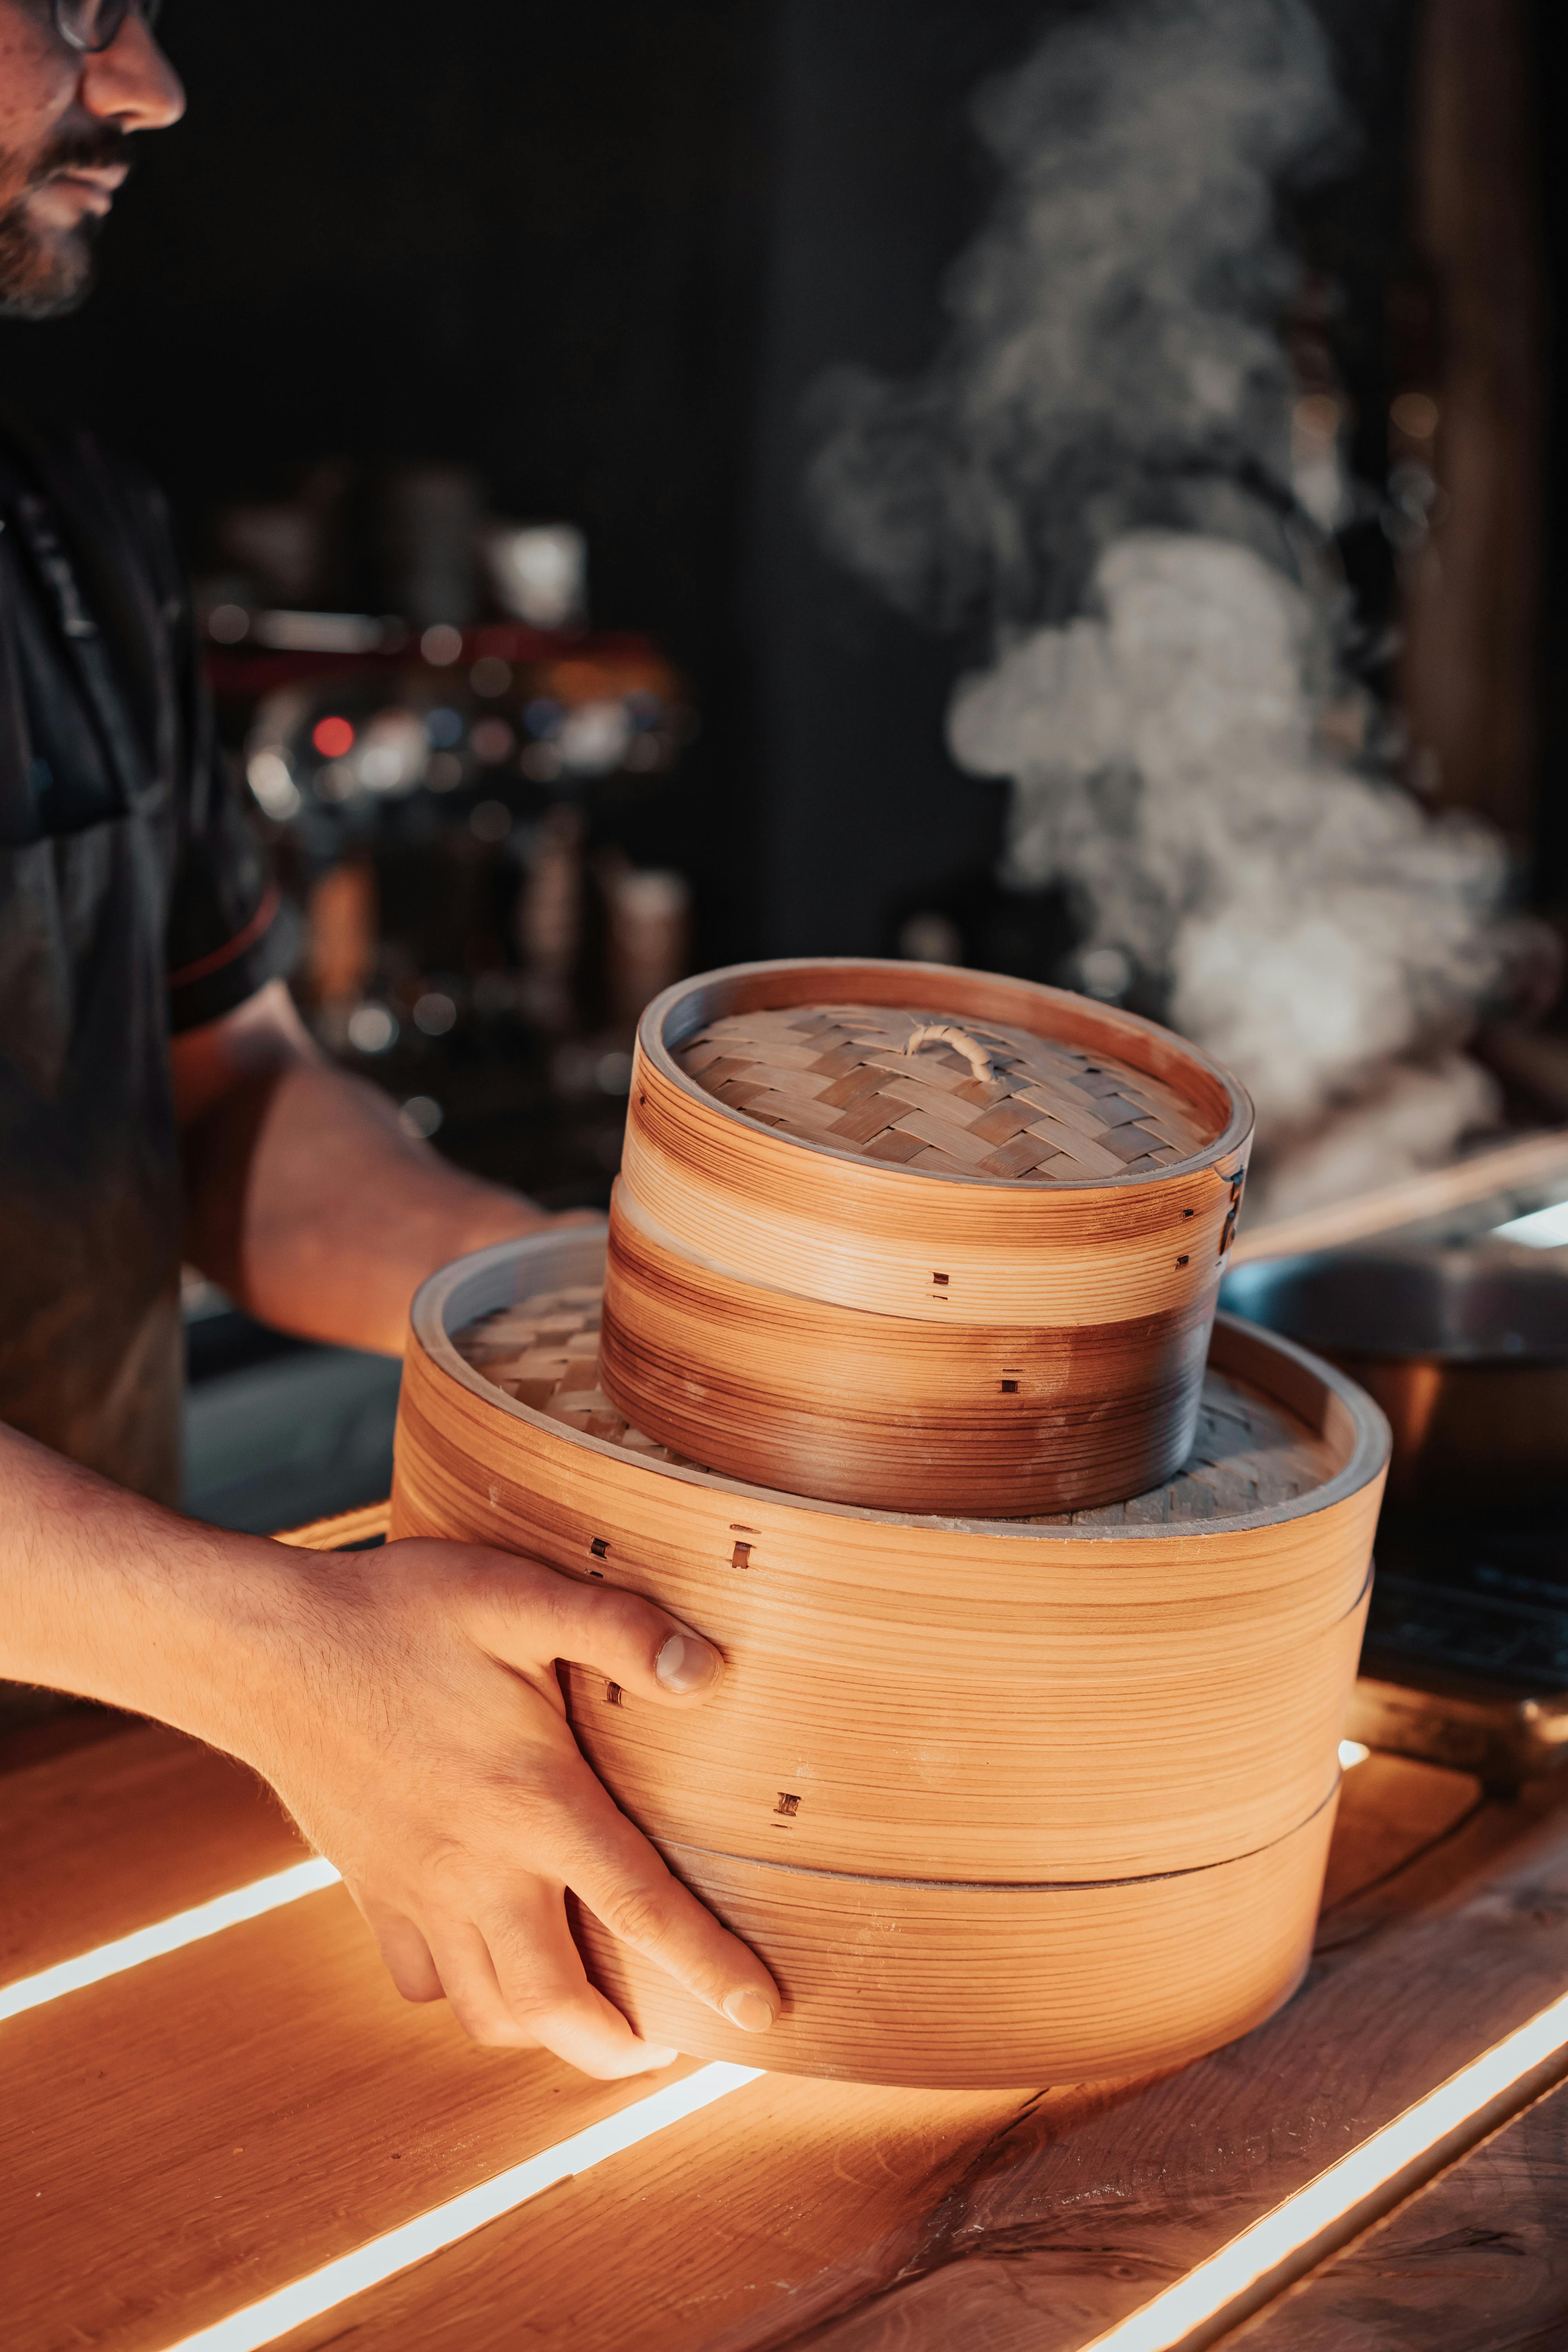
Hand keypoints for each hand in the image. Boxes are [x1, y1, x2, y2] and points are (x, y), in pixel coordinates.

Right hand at [251, 1537, 778, 2077]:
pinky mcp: (371, 1888)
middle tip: (673, 2048)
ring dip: (548, 2032)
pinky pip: (422, 1978)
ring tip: (596, 2022)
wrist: (265, 1649)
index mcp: (529, 1804)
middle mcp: (474, 1868)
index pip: (638, 1907)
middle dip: (622, 2049)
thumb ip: (618, 1629)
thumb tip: (708, 1671)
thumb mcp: (515, 1595)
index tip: (762, 2012)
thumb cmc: (395, 1615)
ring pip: (486, 2009)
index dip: (707, 1967)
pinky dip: (464, 1991)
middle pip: (556, 2004)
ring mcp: (415, 1889)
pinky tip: (494, 1958)